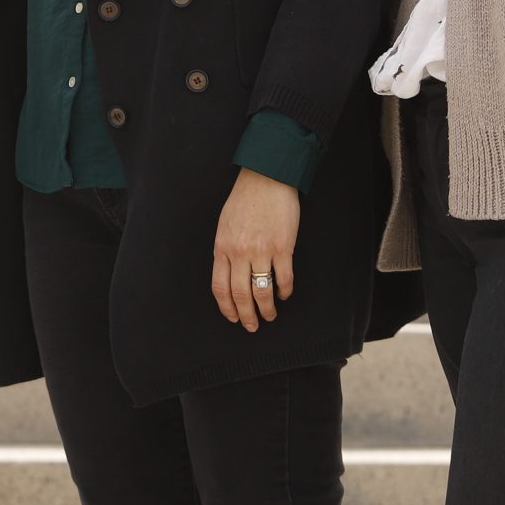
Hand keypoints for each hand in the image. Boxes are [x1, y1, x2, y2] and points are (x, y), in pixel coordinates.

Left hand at [211, 169, 299, 331]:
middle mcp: (239, 253)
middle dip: (246, 316)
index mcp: (222, 248)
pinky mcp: (282, 247)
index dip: (226, 307)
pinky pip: (283, 278)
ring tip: (270, 315)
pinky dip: (284, 291)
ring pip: (262, 291)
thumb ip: (226, 250)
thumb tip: (229, 275)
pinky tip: (284, 294)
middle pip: (240, 295)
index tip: (232, 318)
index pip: (220, 287)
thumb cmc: (244, 200)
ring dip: (266, 309)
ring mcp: (261, 251)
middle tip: (252, 326)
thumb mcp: (225, 225)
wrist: (266, 178)